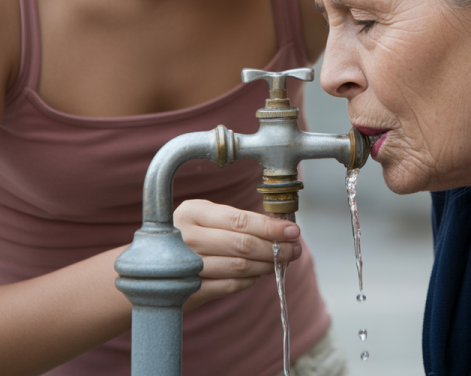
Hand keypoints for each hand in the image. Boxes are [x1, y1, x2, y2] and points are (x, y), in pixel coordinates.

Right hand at [173, 199, 301, 308]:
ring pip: (239, 267)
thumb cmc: (186, 236)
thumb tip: (279, 226)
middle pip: (243, 245)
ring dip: (266, 265)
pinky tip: (258, 274)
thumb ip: (235, 220)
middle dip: (275, 248)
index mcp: (192, 212)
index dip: (270, 227)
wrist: (145, 268)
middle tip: (294, 250)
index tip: (293, 231)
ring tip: (280, 262)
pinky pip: (229, 285)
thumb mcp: (203, 218)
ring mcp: (185, 265)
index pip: (240, 219)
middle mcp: (186, 237)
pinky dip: (249, 280)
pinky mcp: (187, 289)